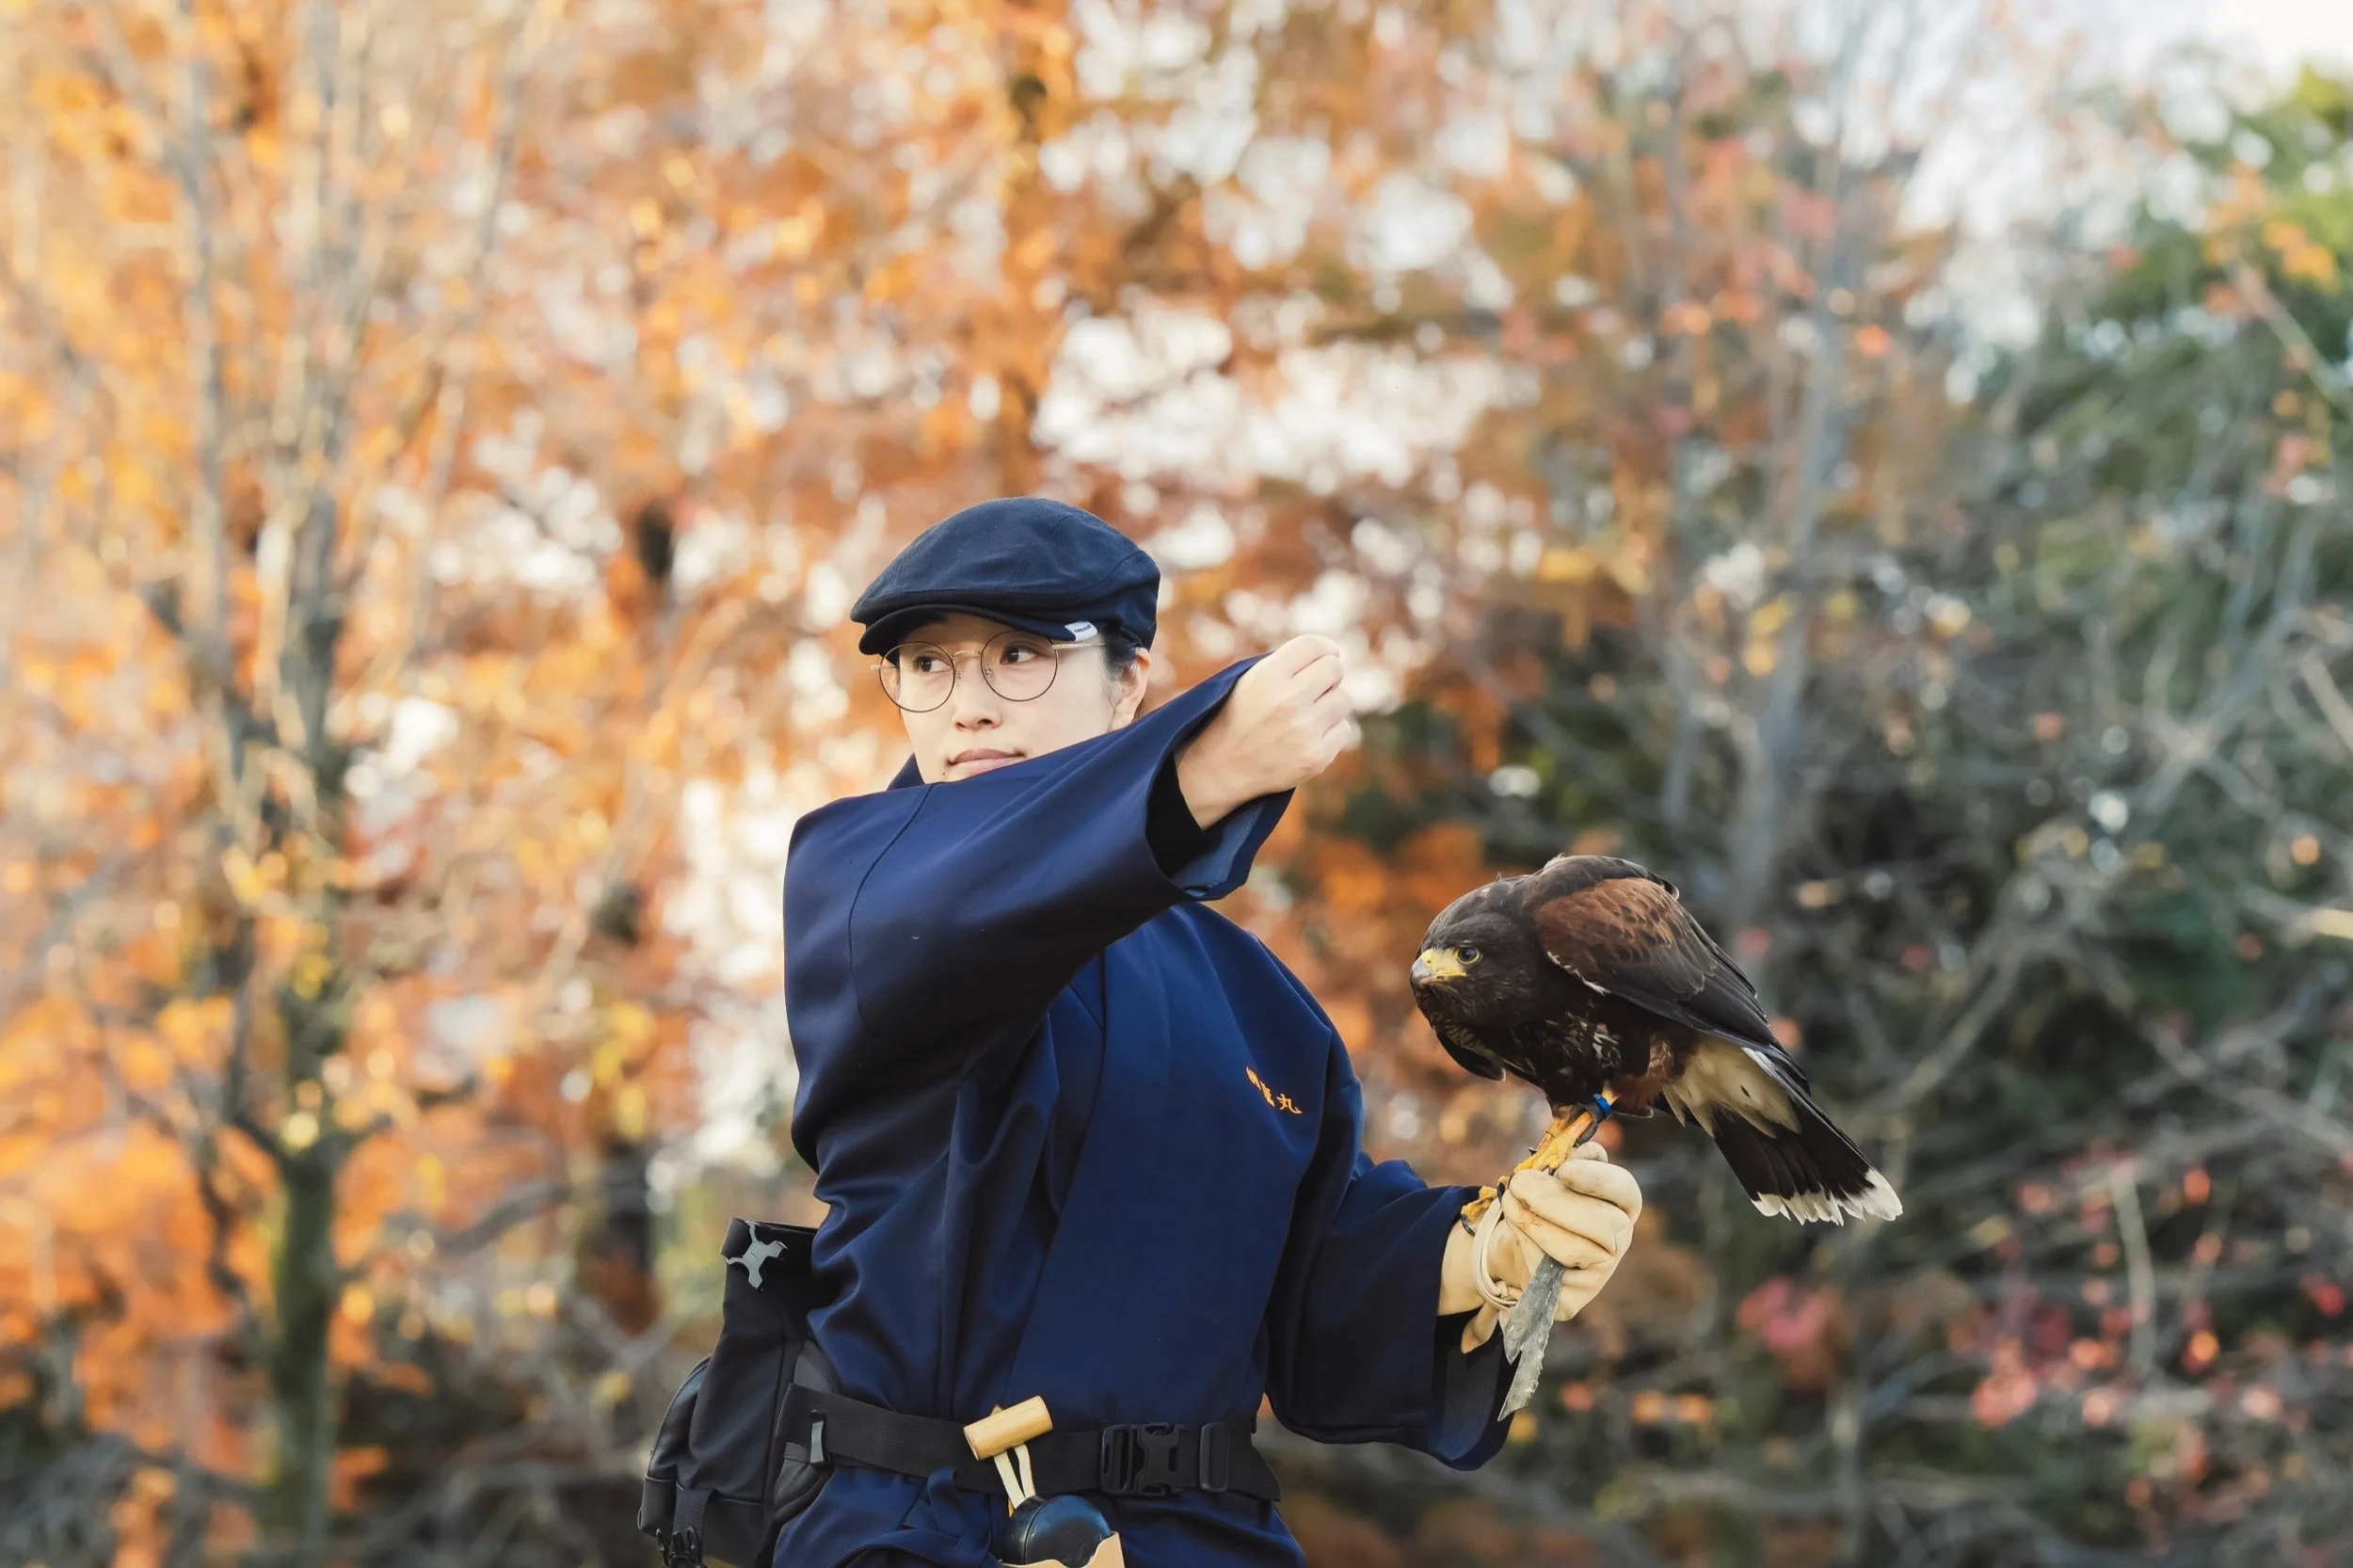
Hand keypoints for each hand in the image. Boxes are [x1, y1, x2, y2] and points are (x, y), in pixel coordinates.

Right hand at [1173, 635, 1355, 826]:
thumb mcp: (1250, 681)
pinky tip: (1308, 737)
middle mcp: (1288, 700)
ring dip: (1330, 704)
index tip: (1325, 656)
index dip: (1325, 648)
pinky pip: (1344, 729)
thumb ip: (1286, 664)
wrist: (1222, 768)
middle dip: (1328, 676)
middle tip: (1316, 687)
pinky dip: (1330, 731)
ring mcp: (1304, 730)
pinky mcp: (1316, 757)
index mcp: (1268, 676)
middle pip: (1335, 669)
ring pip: (1343, 699)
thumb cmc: (1240, 717)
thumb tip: (1330, 654)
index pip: (1314, 645)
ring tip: (1307, 715)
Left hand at [1439, 1142, 1641, 1349]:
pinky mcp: (1572, 1301)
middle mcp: (1619, 1242)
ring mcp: (1599, 1275)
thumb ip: (1566, 1157)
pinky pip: (1549, 1276)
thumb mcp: (1552, 1172)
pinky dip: (1527, 1249)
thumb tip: (1574, 1152)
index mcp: (1621, 1205)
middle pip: (1603, 1225)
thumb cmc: (1543, 1202)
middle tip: (1519, 1183)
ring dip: (1534, 1222)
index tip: (1565, 1170)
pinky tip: (1517, 1233)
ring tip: (1511, 1203)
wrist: (1518, 1244)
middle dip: (1555, 1202)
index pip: (1626, 1193)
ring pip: (1573, 1250)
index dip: (1598, 1181)